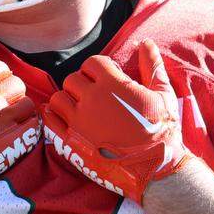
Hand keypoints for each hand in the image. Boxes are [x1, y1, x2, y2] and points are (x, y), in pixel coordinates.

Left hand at [41, 40, 192, 203]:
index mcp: (113, 85)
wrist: (155, 169)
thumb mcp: (163, 95)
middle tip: (95, 96)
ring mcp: (79, 121)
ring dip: (68, 100)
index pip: (92, 63)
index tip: (107, 79)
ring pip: (58, 98)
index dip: (99, 69)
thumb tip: (146, 43)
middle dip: (83, 84)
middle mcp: (91, 99)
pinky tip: (64, 118)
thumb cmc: (161, 131)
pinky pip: (50, 121)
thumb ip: (152, 66)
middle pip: (73, 79)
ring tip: (81, 108)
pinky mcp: (71, 141)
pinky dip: (54, 116)